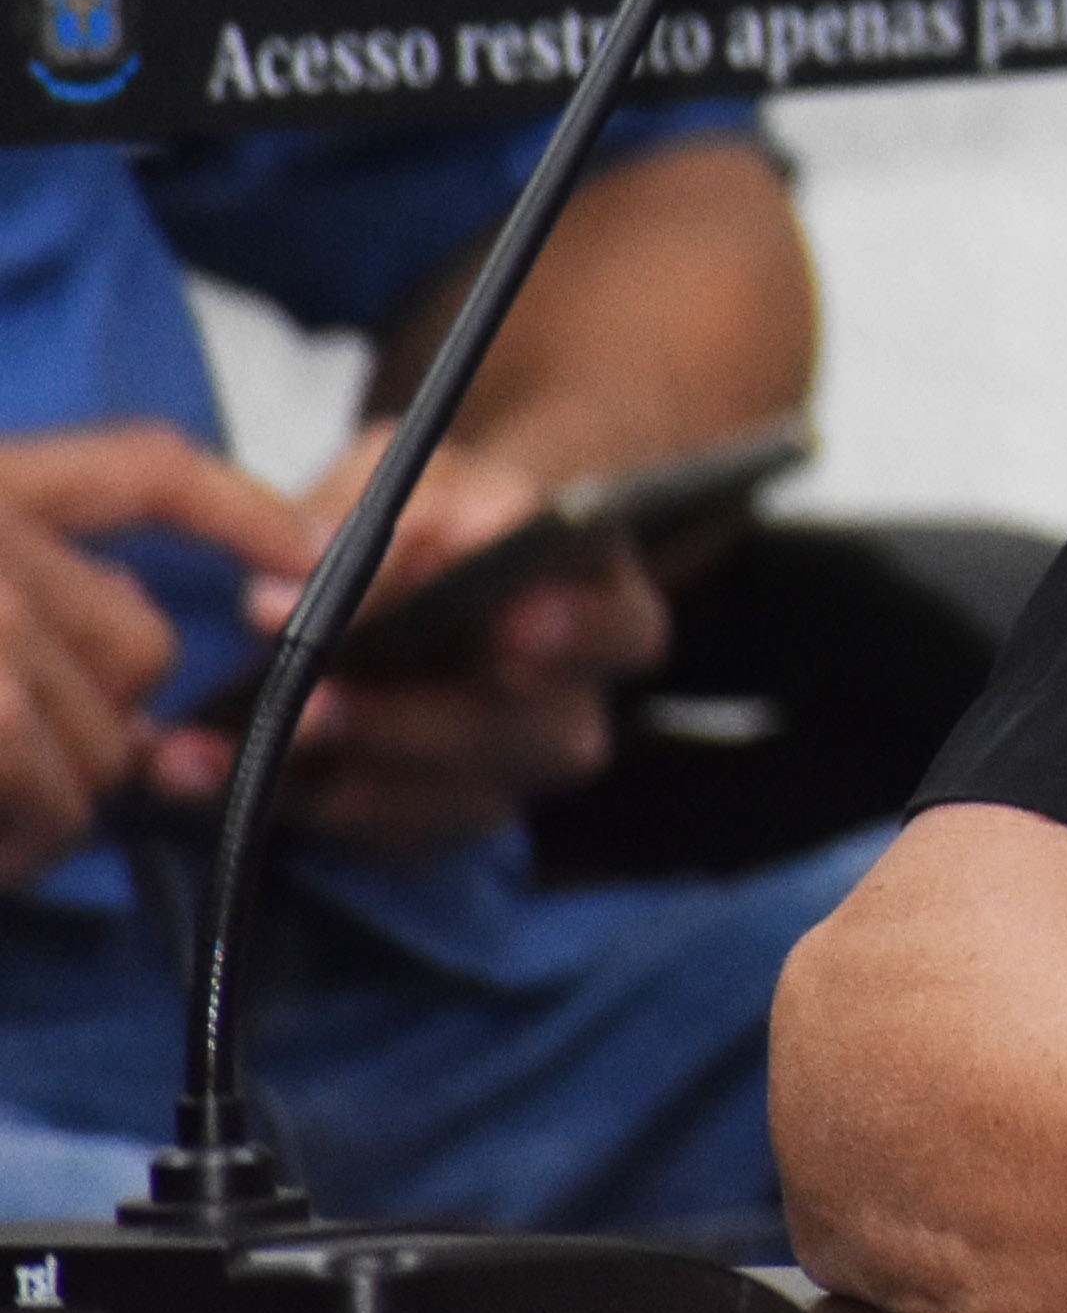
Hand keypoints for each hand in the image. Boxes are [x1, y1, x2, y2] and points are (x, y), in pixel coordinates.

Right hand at [0, 423, 318, 883]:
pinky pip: (62, 799)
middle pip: (139, 647)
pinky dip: (27, 839)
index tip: (311, 558)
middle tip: (23, 771)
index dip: (239, 513)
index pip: (143, 472)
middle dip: (103, 724)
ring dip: (54, 799)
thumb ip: (28, 563)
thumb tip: (139, 615)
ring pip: (107, 740)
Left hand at [143, 428, 664, 858]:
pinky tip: (201, 770)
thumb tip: (284, 599)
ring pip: (454, 799)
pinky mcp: (434, 820)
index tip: (509, 628)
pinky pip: (374, 834)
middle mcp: (574, 701)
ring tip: (242, 741)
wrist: (419, 574)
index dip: (574, 632)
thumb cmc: (433, 512)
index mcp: (603, 600)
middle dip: (418, 720)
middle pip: (532, 732)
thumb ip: (371, 524)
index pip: (618, 626)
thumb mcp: (409, 478)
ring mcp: (509, 773)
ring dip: (343, 772)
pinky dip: (284, 802)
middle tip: (327, 702)